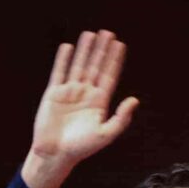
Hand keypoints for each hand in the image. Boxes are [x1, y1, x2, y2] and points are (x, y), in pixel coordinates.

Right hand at [21, 29, 138, 187]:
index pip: (109, 76)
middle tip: (108, 33)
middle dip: (102, 50)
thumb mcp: (105, 134)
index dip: (114, 60)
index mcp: (99, 102)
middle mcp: (85, 94)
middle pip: (95, 66)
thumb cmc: (81, 148)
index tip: (120, 45)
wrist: (55, 154)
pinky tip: (68, 47)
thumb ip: (121, 118)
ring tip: (90, 34)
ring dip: (85, 50)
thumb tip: (134, 100)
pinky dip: (63, 60)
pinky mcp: (53, 94)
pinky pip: (59, 73)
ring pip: (78, 66)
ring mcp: (69, 92)